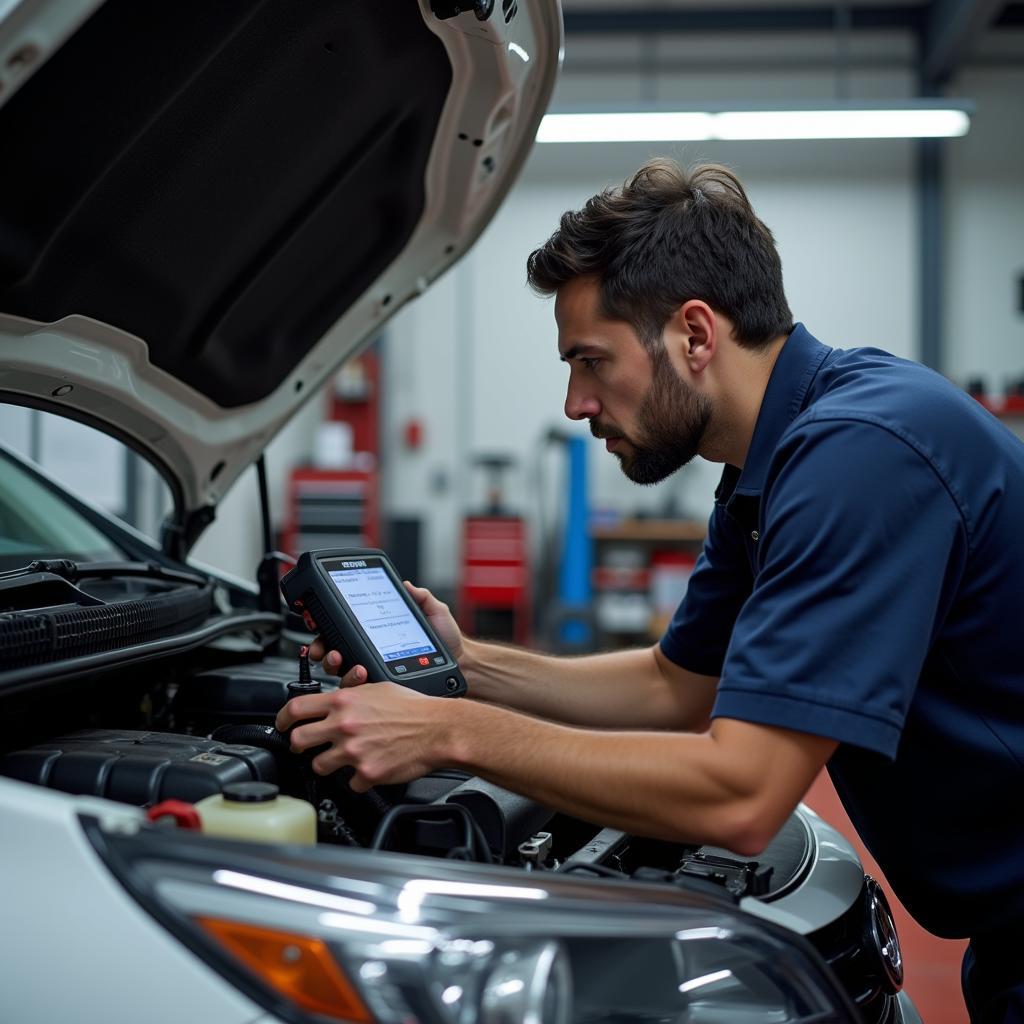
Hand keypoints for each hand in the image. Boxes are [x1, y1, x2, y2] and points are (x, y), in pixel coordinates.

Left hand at [275, 669, 450, 790]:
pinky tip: (369, 767)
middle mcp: (344, 725)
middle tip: (306, 746)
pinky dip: (357, 778)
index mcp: (344, 701)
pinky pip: (349, 783)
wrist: (438, 729)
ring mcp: (353, 752)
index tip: (283, 724)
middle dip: (299, 745)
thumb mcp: (377, 688)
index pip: (296, 708)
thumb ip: (350, 694)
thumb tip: (334, 701)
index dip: (282, 718)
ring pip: (319, 766)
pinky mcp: (366, 773)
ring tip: (345, 758)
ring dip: (328, 764)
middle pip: (298, 740)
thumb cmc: (413, 708)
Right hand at [307, 580, 464, 676]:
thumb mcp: (434, 611)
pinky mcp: (380, 687)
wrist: (460, 663)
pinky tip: (360, 672)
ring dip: (334, 664)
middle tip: (327, 647)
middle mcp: (370, 650)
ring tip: (342, 659)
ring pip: (340, 670)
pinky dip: (352, 680)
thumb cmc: (447, 640)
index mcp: (375, 630)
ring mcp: (373, 670)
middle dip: (322, 648)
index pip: (343, 626)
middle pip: (332, 650)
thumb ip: (420, 596)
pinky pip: (358, 688)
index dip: (325, 624)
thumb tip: (406, 584)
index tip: (317, 618)